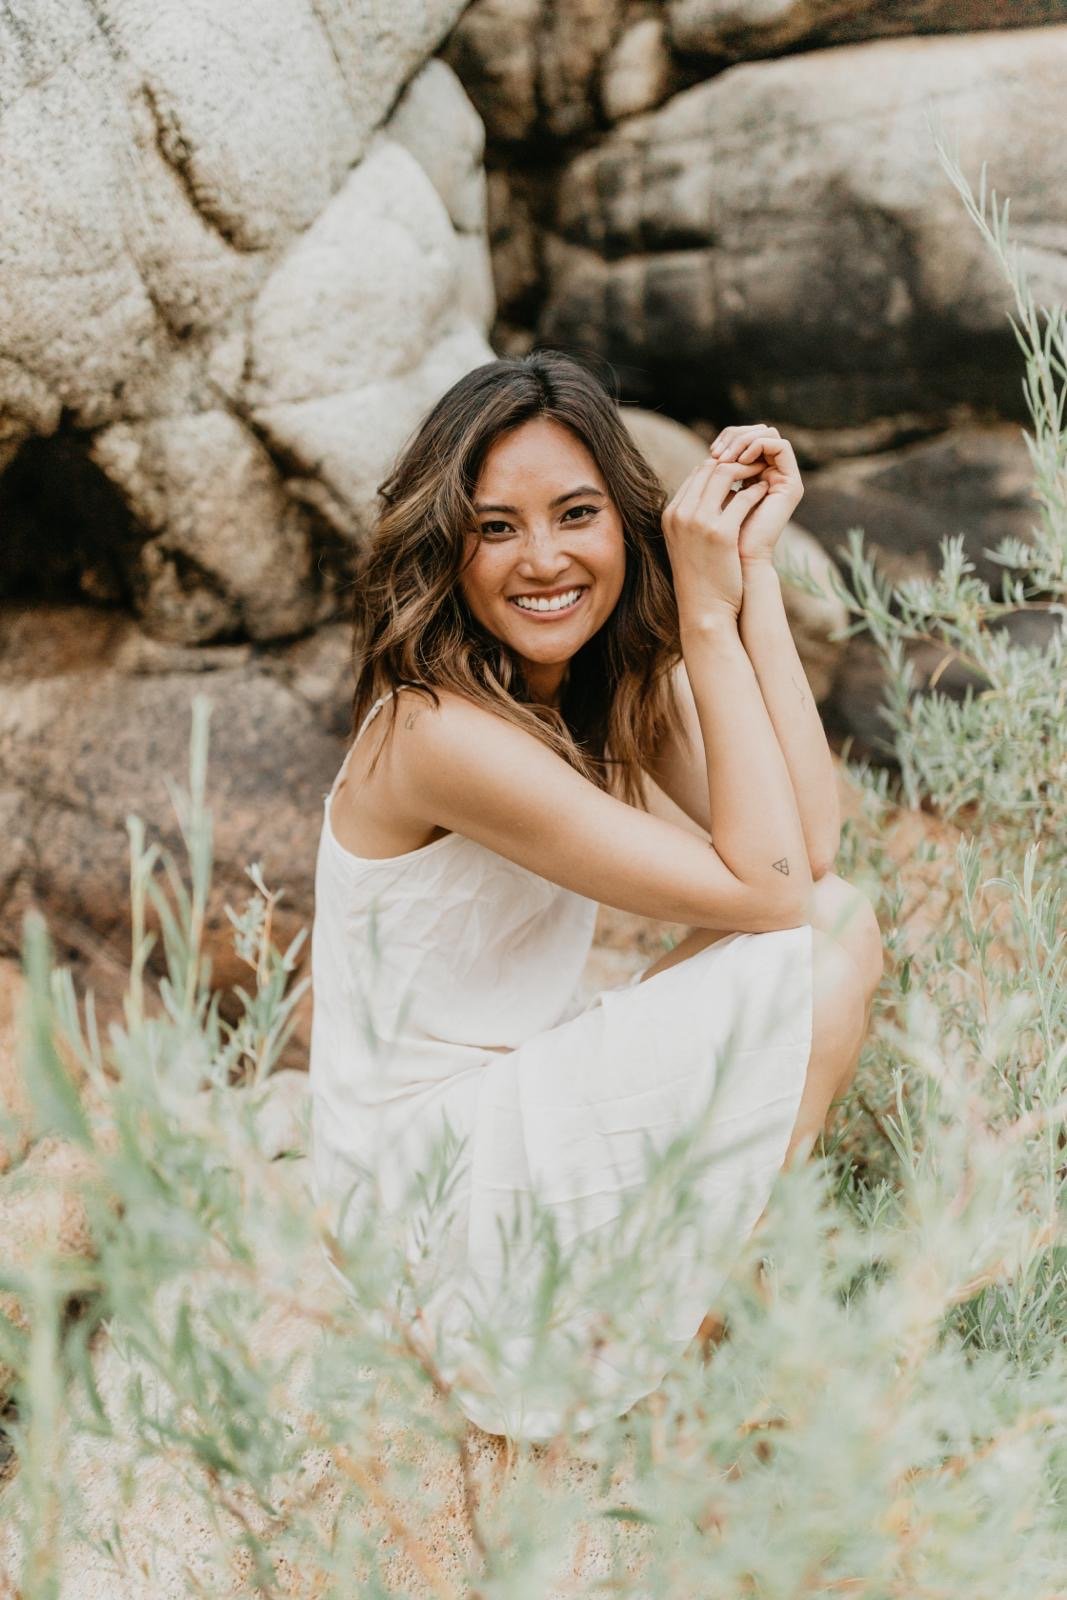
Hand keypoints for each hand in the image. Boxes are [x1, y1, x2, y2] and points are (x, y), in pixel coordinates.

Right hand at [661, 452, 769, 622]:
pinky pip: (742, 497)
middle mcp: (680, 514)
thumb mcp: (688, 543)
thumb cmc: (701, 578)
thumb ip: (695, 517)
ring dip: (747, 469)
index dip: (720, 465)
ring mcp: (698, 522)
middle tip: (754, 461)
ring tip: (762, 471)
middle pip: (708, 467)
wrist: (704, 609)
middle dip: (734, 460)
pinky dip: (756, 490)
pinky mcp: (720, 533)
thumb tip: (714, 494)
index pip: (696, 474)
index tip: (739, 468)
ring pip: (724, 474)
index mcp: (671, 514)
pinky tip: (765, 491)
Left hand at [707, 424, 803, 567]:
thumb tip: (709, 454)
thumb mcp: (713, 502)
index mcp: (755, 478)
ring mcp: (784, 479)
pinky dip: (758, 446)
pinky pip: (779, 446)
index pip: (745, 440)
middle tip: (717, 451)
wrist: (741, 566)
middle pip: (758, 432)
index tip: (710, 451)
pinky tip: (739, 461)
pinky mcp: (792, 484)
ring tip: (726, 456)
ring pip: (769, 434)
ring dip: (744, 440)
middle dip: (735, 436)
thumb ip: (716, 479)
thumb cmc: (722, 541)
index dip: (727, 439)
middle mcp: (772, 475)